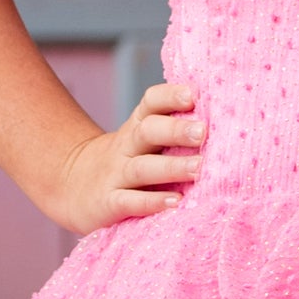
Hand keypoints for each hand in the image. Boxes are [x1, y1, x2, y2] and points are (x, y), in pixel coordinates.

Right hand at [47, 80, 202, 233]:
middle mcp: (127, 146)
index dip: (170, 96)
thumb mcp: (143, 139)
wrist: (71, 184)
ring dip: (172, 167)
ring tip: (200, 169)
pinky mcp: (108, 202)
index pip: (151, 102)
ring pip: (142, 167)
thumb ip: (174, 129)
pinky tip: (176, 201)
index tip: (194, 95)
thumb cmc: (127, 160)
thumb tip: (228, 122)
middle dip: (176, 130)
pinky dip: (152, 202)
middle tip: (204, 132)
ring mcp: (115, 175)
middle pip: (148, 131)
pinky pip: (130, 201)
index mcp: (138, 126)